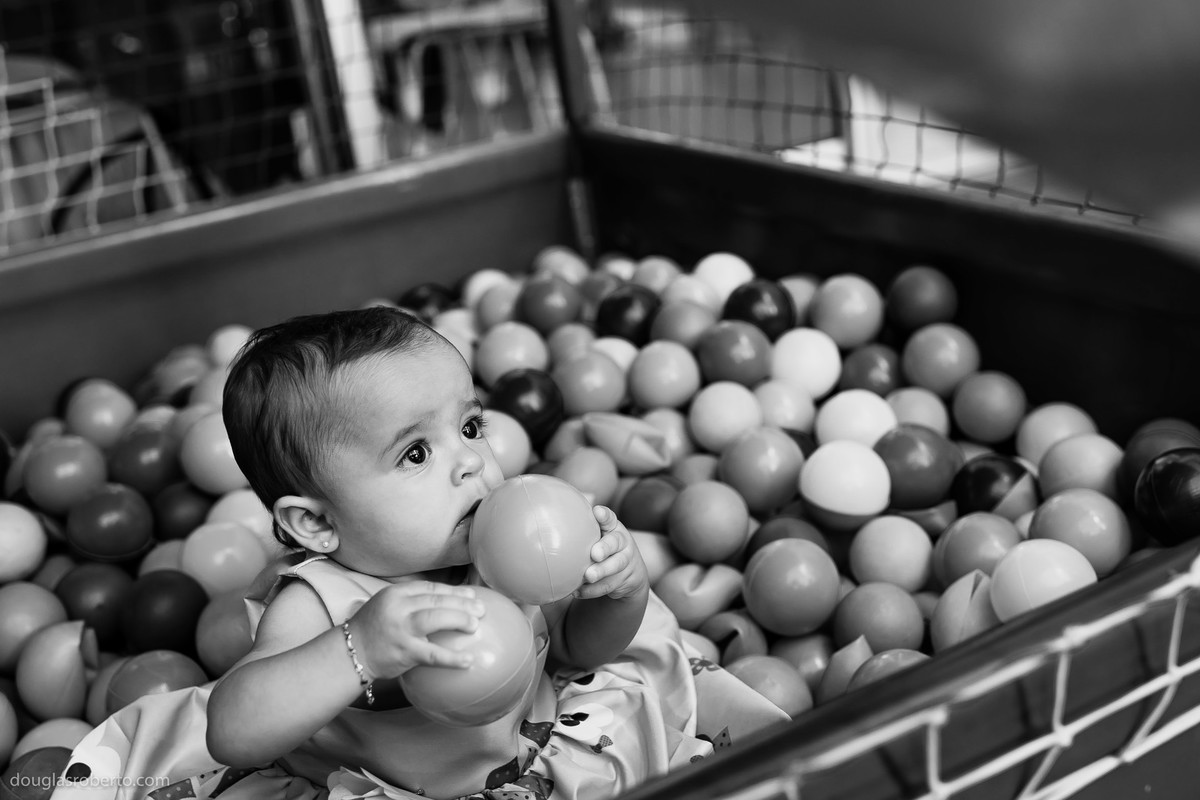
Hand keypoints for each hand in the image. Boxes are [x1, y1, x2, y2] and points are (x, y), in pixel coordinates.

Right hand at [346, 581, 485, 680]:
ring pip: (435, 618)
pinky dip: (453, 658)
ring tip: (475, 625)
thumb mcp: (387, 607)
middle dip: (462, 603)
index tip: (471, 594)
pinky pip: (433, 654)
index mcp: (396, 594)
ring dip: (459, 620)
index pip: (430, 588)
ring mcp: (401, 629)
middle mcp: (398, 607)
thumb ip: (411, 603)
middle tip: (481, 609)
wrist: (348, 654)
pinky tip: (469, 661)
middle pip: (436, 600)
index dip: (453, 590)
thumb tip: (447, 604)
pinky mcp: (404, 651)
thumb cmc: (372, 631)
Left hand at [575, 506, 648, 600]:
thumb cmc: (602, 552)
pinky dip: (594, 589)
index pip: (609, 518)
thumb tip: (544, 537)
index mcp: (612, 528)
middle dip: (605, 547)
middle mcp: (622, 542)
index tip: (597, 512)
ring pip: (615, 566)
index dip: (604, 515)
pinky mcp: (627, 578)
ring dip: (601, 571)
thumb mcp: (596, 540)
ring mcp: (626, 560)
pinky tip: (579, 592)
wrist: (629, 575)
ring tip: (588, 576)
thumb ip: (579, 534)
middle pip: (615, 542)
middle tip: (594, 554)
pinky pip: (610, 584)